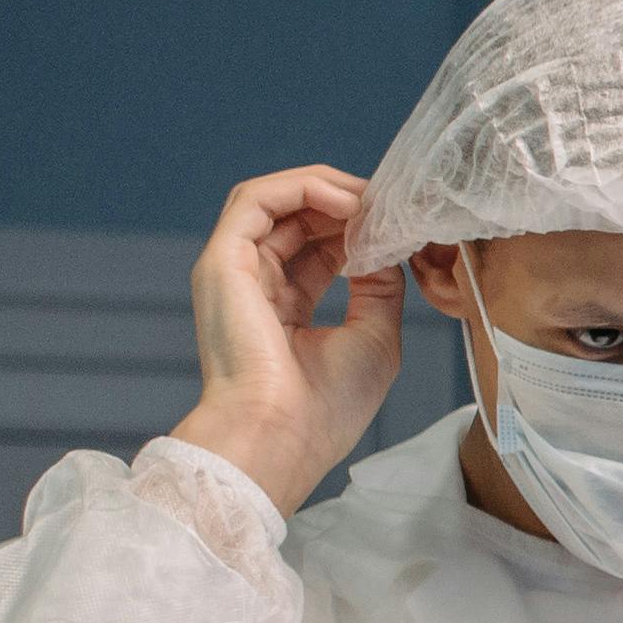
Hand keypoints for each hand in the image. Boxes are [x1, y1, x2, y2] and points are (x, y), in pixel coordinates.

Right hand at [169, 169, 400, 513]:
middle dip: (347, 202)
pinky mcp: (222, 260)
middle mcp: (255, 284)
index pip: (319, 247)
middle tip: (392, 203)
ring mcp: (234, 270)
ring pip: (274, 199)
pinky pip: (256, 199)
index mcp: (284, 308)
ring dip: (327, 188)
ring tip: (373, 199)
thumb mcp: (373, 336)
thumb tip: (387, 249)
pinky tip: (348, 204)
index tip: (400, 223)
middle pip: (297, 217)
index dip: (359, 227)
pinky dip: (303, 189)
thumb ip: (379, 287)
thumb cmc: (325, 406)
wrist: (282, 435)